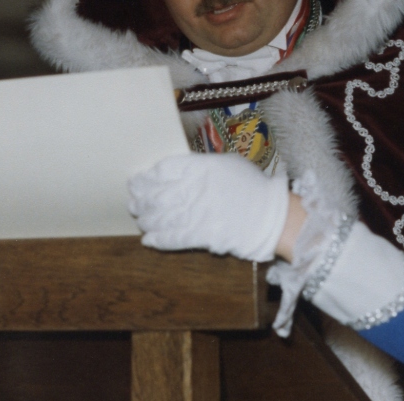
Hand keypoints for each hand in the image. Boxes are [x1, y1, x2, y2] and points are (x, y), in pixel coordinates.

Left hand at [128, 153, 289, 261]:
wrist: (271, 215)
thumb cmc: (251, 185)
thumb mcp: (227, 164)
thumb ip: (200, 165)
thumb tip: (177, 170)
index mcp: (201, 168)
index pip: (163, 170)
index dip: (147, 177)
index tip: (138, 181)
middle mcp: (194, 188)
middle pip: (157, 194)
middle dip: (141, 199)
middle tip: (133, 201)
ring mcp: (196, 213)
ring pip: (160, 217)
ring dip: (146, 219)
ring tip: (140, 218)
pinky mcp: (201, 236)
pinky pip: (172, 238)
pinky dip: (157, 239)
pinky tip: (148, 239)